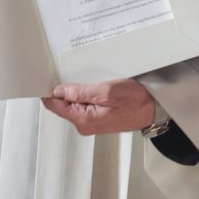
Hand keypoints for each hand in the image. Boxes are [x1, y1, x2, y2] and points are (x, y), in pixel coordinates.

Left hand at [41, 79, 155, 135]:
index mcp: (84, 119)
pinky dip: (86, 93)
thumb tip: (59, 92)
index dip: (49, 91)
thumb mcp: (107, 91)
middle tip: (76, 74)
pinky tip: (97, 86)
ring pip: (74, 102)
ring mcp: (90, 121)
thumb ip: (81, 93)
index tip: (45, 78)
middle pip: (63, 104)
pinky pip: (83, 104)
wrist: (153, 109)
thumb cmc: (137, 101)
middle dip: (66, 88)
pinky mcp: (96, 117)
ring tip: (93, 80)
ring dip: (78, 90)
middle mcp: (85, 124)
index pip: (55, 105)